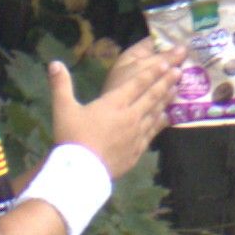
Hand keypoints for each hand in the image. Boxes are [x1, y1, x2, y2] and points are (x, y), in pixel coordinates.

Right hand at [51, 36, 183, 178]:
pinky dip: (161, 122)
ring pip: (155, 113)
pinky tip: (166, 117)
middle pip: (152, 96)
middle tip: (179, 71)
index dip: (152, 72)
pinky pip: (153, 132)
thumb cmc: (72, 138)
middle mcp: (130, 116)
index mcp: (114, 103)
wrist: (81, 171)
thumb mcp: (63, 109)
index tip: (165, 63)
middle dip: (165, 82)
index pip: (137, 84)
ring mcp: (136, 134)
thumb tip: (55, 63)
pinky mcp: (137, 150)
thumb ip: (61, 85)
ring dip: (166, 99)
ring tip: (176, 89)